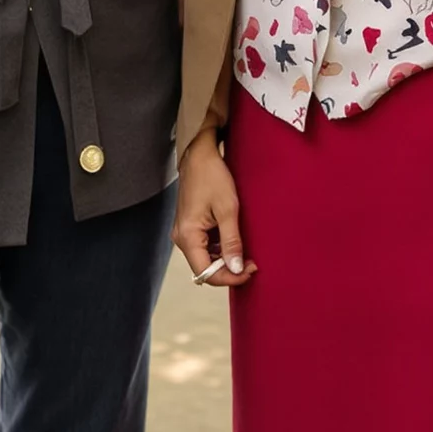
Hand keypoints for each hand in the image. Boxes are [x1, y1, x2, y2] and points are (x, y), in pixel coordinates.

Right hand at [172, 128, 256, 287]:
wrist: (199, 154)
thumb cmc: (212, 176)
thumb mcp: (227, 209)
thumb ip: (231, 242)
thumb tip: (236, 269)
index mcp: (187, 236)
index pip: (206, 273)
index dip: (229, 277)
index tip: (249, 270)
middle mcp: (181, 238)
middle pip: (204, 269)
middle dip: (228, 270)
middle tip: (251, 262)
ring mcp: (184, 232)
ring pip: (205, 259)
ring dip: (224, 260)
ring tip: (245, 252)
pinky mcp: (189, 226)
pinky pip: (204, 247)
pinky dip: (219, 249)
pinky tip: (233, 241)